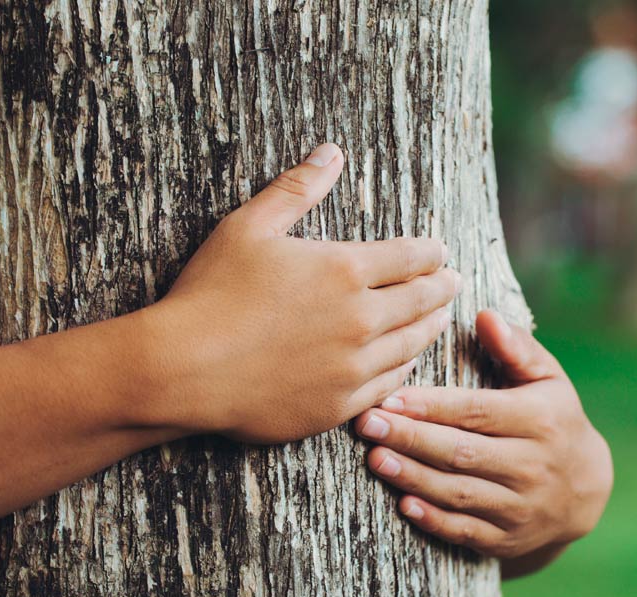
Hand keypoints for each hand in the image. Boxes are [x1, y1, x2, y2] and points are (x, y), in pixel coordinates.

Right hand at [140, 143, 459, 442]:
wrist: (182, 369)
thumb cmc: (210, 292)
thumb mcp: (249, 227)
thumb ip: (297, 189)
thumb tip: (331, 152)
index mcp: (346, 270)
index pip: (413, 257)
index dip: (431, 252)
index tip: (439, 252)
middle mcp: (361, 319)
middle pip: (423, 300)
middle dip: (442, 287)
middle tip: (453, 282)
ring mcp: (353, 366)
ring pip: (412, 344)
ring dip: (430, 327)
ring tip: (438, 318)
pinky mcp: (340, 405)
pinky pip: (389, 385)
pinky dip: (404, 368)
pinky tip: (406, 360)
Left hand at [355, 310, 611, 574]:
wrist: (586, 489)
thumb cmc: (554, 417)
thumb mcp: (549, 378)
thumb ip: (516, 347)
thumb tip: (484, 316)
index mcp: (539, 420)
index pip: (476, 412)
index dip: (431, 406)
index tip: (390, 397)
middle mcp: (532, 465)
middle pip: (460, 452)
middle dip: (410, 438)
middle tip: (366, 424)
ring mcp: (521, 506)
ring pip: (458, 492)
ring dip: (413, 477)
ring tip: (375, 458)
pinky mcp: (508, 539)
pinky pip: (465, 530)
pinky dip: (433, 519)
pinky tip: (404, 502)